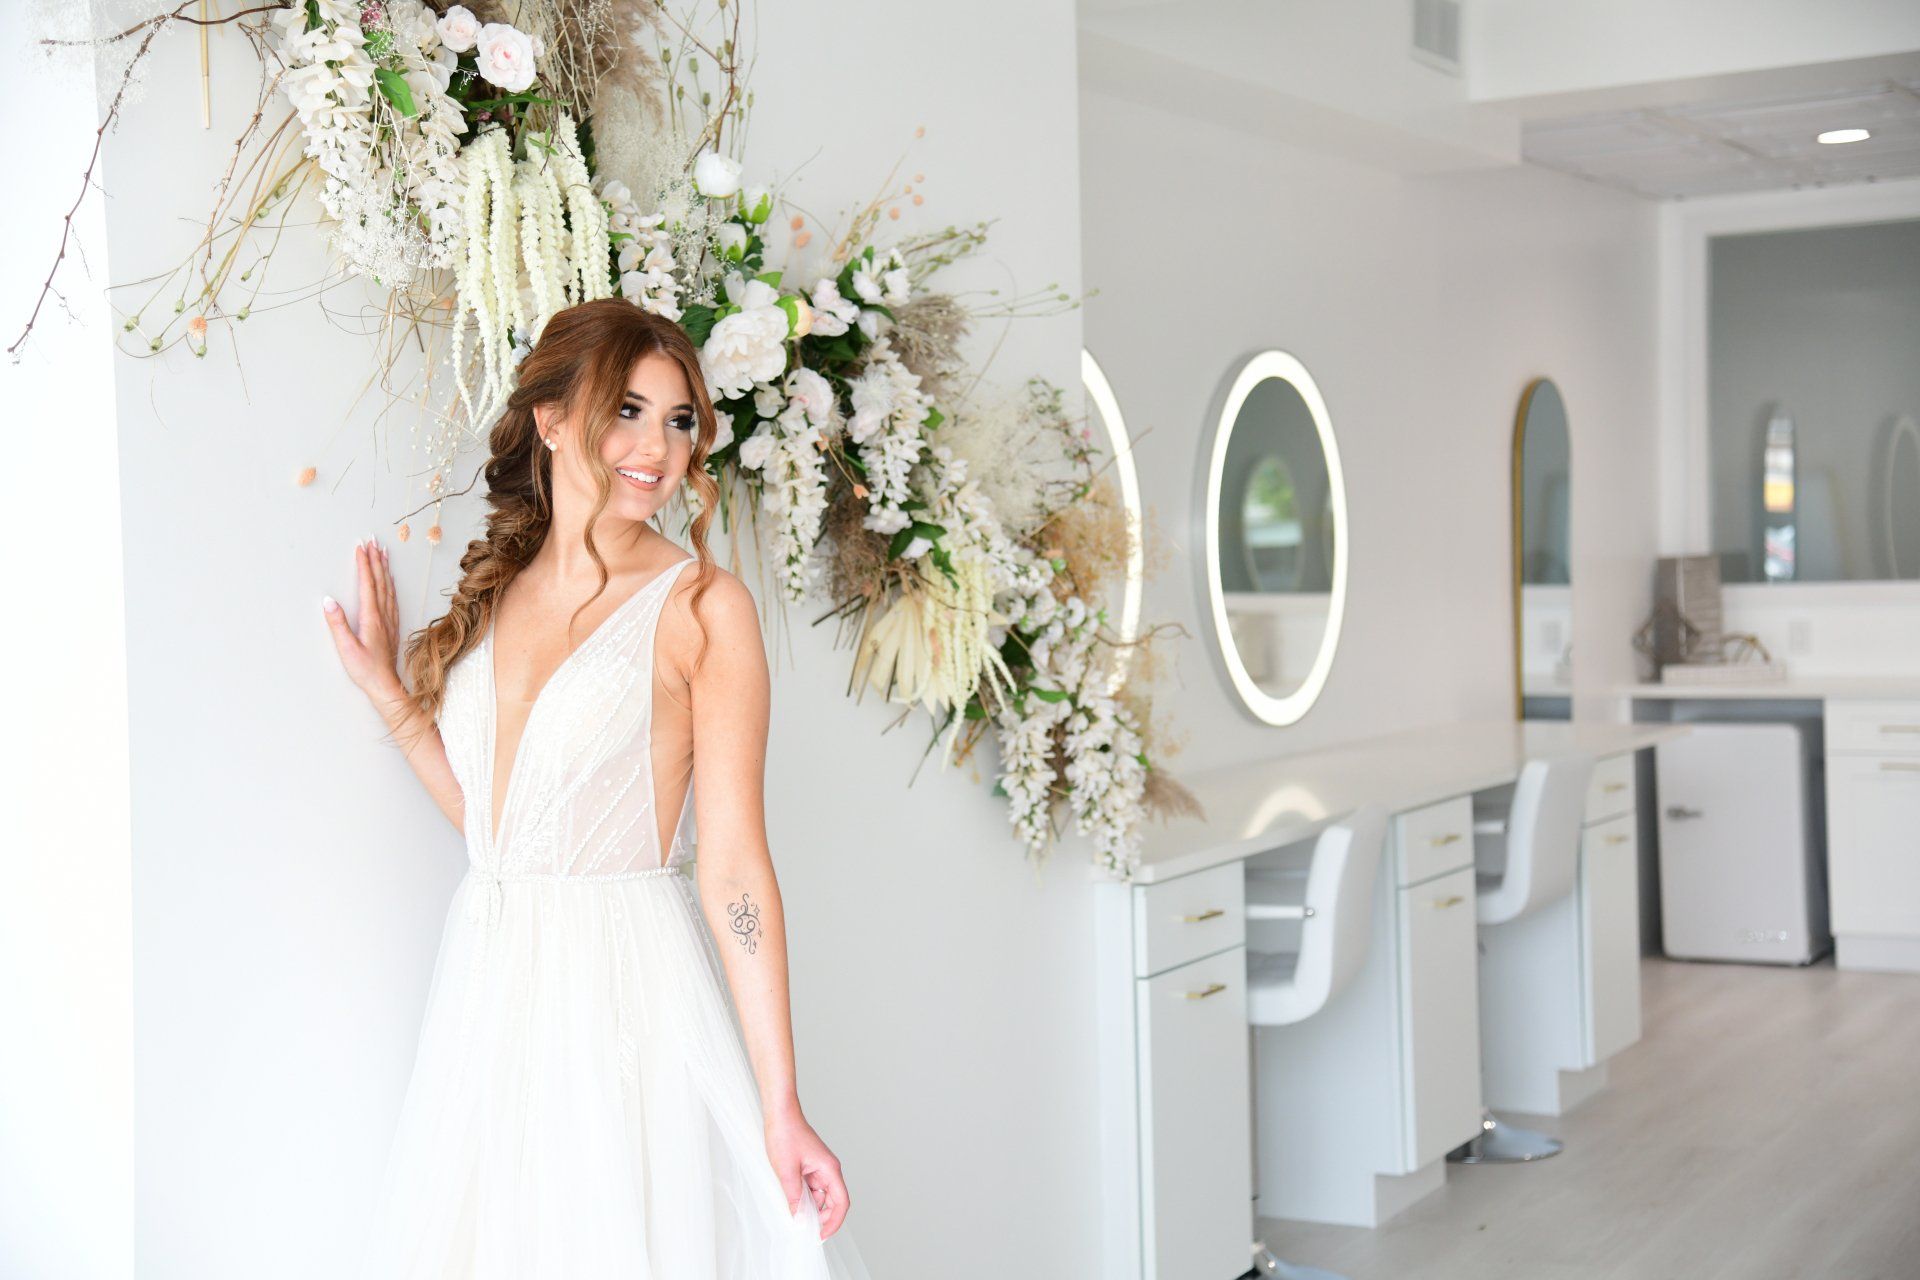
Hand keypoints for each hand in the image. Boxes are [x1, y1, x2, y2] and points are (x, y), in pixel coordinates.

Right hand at [322, 537, 403, 699]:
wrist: (385, 685)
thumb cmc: (365, 670)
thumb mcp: (346, 648)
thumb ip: (337, 624)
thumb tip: (328, 601)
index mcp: (371, 618)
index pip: (368, 584)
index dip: (364, 564)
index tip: (361, 547)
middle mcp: (383, 615)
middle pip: (380, 581)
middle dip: (376, 559)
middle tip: (373, 540)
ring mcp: (390, 620)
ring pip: (388, 587)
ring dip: (385, 568)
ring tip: (383, 552)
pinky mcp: (392, 626)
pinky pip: (392, 598)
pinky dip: (390, 584)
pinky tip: (390, 580)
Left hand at [764, 1105, 848, 1240]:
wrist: (779, 1113)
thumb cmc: (785, 1135)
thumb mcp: (787, 1172)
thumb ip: (795, 1198)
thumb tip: (801, 1221)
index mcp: (829, 1169)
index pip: (841, 1202)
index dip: (834, 1222)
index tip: (821, 1236)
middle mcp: (828, 1170)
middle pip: (832, 1201)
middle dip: (821, 1218)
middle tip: (805, 1230)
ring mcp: (819, 1168)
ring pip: (820, 1196)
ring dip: (810, 1208)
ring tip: (795, 1216)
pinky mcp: (809, 1167)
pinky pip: (811, 1188)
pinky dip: (803, 1198)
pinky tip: (791, 1202)